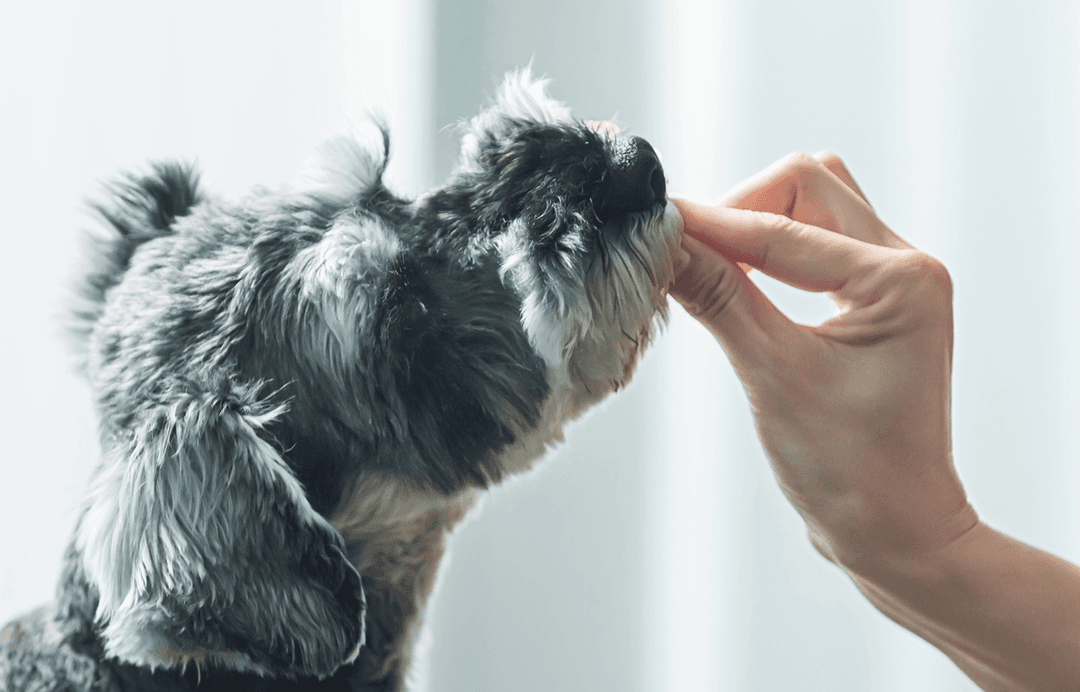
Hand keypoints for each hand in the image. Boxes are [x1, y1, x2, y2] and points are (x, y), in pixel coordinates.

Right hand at [670, 153, 977, 572]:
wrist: (893, 530)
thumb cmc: (850, 469)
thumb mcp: (773, 375)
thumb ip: (718, 298)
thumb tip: (664, 244)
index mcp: (900, 281)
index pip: (782, 228)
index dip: (709, 223)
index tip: (652, 223)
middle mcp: (906, 266)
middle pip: (807, 186)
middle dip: (738, 209)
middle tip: (682, 250)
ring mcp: (893, 280)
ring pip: (812, 208)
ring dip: (754, 224)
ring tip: (704, 264)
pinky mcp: (872, 300)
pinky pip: (814, 244)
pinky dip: (767, 251)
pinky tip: (732, 279)